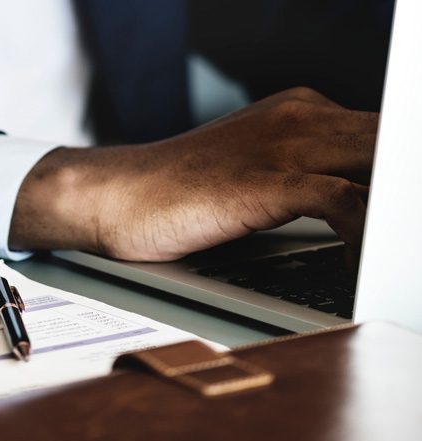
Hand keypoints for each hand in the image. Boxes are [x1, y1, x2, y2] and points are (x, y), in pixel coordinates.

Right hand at [9, 87, 375, 262]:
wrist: (113, 195)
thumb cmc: (175, 195)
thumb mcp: (251, 174)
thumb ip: (303, 177)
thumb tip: (354, 210)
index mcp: (301, 113)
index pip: (387, 136)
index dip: (400, 179)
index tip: (400, 219)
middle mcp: (300, 119)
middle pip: (393, 143)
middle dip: (404, 191)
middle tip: (404, 235)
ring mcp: (283, 147)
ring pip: (382, 163)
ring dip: (397, 210)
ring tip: (395, 251)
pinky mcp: (263, 182)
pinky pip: (345, 201)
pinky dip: (368, 232)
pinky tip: (364, 262)